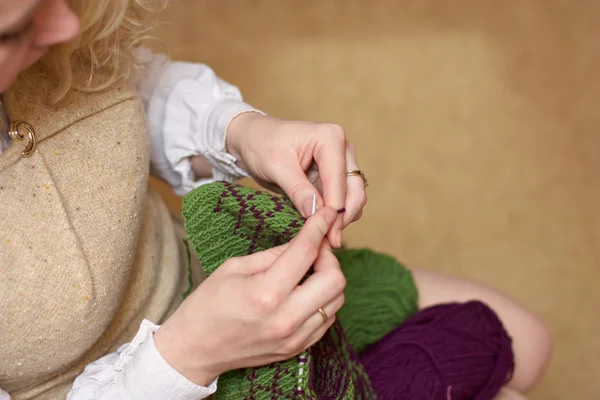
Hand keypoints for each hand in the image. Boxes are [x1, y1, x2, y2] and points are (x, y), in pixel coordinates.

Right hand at [154, 207, 345, 385]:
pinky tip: (306, 292)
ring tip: (309, 270)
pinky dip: (324, 301)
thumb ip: (273, 253)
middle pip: (335, 280)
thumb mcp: (234, 268)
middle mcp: (285, 318)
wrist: (195, 350)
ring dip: (329, 279)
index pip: (305, 252)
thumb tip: (303, 238)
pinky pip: (328, 320)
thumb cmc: (208, 305)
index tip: (325, 213)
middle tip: (314, 248)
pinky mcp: (297, 348)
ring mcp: (294, 337)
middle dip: (329, 256)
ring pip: (337, 301)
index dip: (319, 227)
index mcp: (264, 293)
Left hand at [226, 113, 367, 247]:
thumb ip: (298, 190)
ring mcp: (341, 162)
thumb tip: (317, 214)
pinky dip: (335, 214)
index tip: (328, 236)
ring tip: (322, 234)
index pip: (339, 182)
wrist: (252, 139)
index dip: (335, 212)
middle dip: (343, 216)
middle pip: (355, 190)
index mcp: (331, 138)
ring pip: (353, 197)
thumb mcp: (276, 167)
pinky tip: (320, 225)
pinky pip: (342, 199)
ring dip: (341, 217)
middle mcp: (342, 148)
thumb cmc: (261, 144)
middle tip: (329, 240)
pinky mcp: (334, 175)